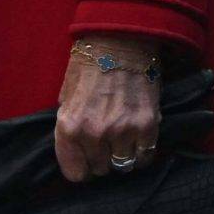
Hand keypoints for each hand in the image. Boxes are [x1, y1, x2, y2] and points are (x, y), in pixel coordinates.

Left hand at [54, 35, 161, 182]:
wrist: (119, 40)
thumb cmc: (89, 66)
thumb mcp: (66, 98)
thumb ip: (70, 130)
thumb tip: (77, 153)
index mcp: (70, 127)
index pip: (75, 174)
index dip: (81, 168)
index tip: (86, 160)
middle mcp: (95, 134)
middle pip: (100, 170)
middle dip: (101, 158)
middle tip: (105, 141)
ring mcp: (123, 131)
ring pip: (123, 166)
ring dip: (121, 155)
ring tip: (121, 139)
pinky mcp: (148, 125)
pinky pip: (145, 156)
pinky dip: (141, 151)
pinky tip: (137, 137)